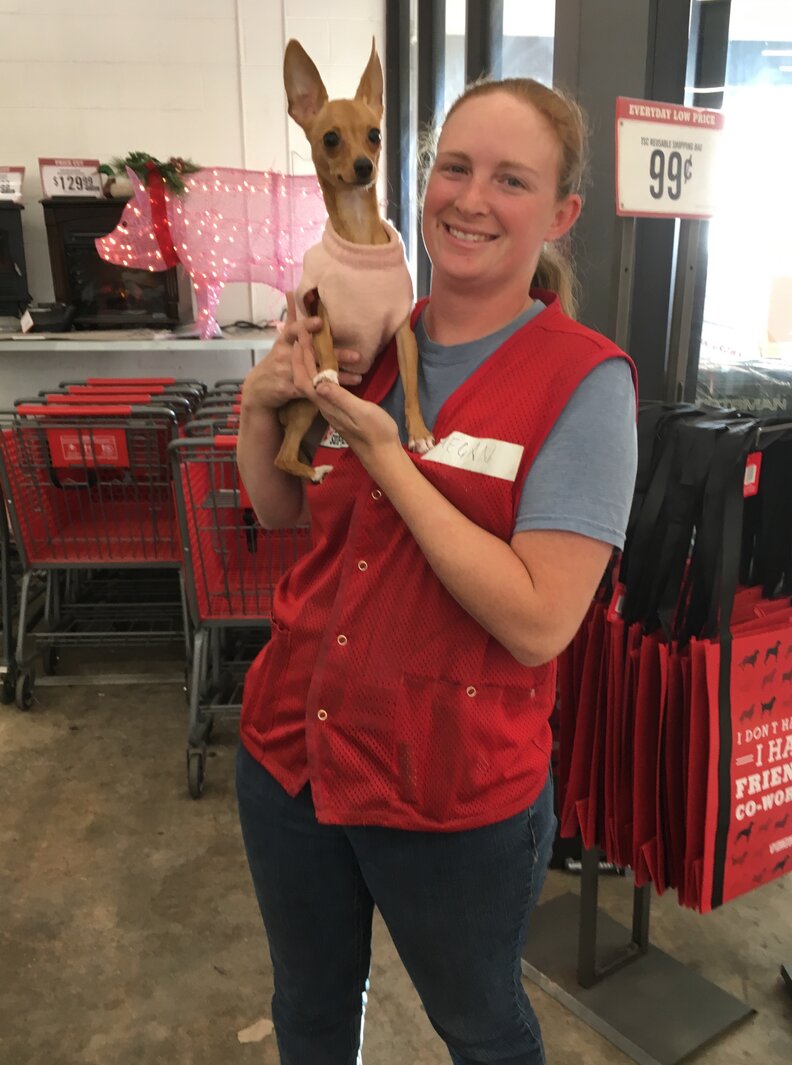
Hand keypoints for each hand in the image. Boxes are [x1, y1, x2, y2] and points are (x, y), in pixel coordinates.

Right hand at [240, 292, 362, 414]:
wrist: (259, 388)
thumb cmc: (276, 359)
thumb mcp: (281, 339)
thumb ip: (291, 318)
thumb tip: (292, 292)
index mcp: (284, 341)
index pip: (294, 330)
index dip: (306, 325)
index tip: (320, 322)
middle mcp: (285, 356)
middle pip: (312, 354)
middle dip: (335, 355)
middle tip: (357, 355)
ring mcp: (287, 373)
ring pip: (315, 373)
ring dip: (337, 376)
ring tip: (359, 376)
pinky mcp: (291, 390)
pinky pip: (312, 389)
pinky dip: (327, 389)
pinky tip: (342, 391)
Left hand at [292, 322, 401, 463]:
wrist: (383, 454)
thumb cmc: (376, 432)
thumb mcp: (360, 412)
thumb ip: (340, 398)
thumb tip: (319, 382)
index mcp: (328, 405)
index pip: (305, 380)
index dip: (301, 359)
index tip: (303, 337)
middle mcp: (325, 406)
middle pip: (306, 379)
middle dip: (303, 357)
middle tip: (305, 334)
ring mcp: (332, 408)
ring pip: (314, 382)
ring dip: (311, 363)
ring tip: (314, 345)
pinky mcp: (339, 409)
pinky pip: (324, 387)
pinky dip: (323, 372)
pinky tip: (329, 365)